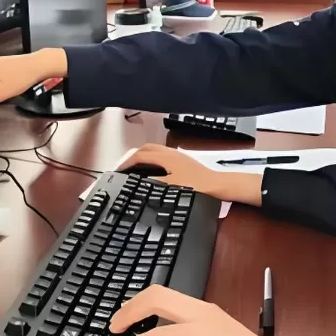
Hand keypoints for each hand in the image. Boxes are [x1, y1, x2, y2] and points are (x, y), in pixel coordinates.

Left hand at [112, 285, 300, 335]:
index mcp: (205, 309)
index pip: (166, 293)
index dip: (141, 300)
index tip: (127, 313)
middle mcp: (202, 307)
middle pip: (156, 292)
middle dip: (131, 304)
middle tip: (115, 320)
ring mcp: (202, 318)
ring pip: (157, 303)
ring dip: (131, 315)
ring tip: (116, 329)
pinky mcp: (202, 334)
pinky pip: (163, 333)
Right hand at [118, 145, 263, 205]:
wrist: (218, 185)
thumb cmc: (197, 185)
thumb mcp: (172, 186)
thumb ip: (154, 182)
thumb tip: (139, 181)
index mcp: (166, 156)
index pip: (140, 155)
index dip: (127, 163)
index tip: (118, 171)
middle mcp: (170, 152)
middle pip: (145, 149)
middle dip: (132, 156)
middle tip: (124, 168)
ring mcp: (177, 155)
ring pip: (154, 151)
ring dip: (142, 157)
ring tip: (134, 169)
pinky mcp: (182, 160)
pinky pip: (160, 155)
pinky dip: (150, 159)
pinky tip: (152, 170)